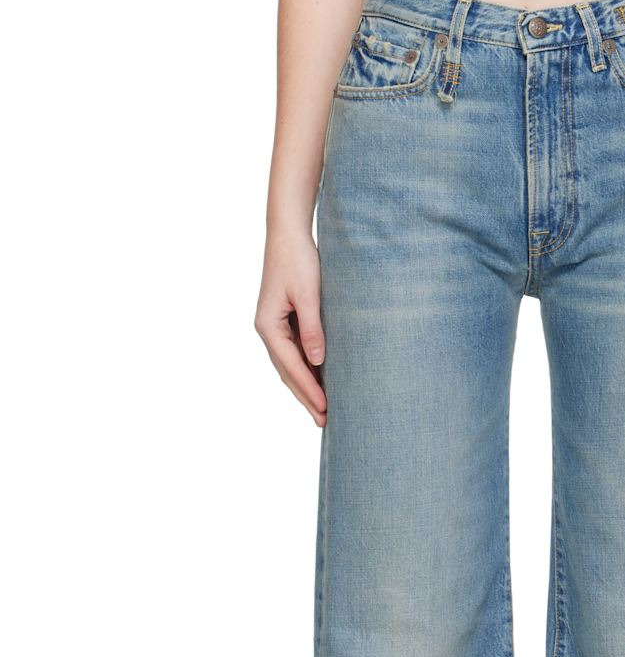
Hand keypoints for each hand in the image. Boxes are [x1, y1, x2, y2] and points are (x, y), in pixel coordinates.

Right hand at [255, 231, 327, 426]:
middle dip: (306, 397)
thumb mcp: (308, 294)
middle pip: (288, 373)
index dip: (309, 389)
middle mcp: (267, 330)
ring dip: (306, 388)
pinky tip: (320, 382)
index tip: (326, 408)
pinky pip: (295, 354)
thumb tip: (317, 361)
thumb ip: (312, 328)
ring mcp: (274, 327)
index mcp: (268, 325)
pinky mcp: (284, 322)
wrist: (288, 234)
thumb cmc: (298, 259)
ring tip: (323, 411)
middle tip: (325, 422)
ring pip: (290, 366)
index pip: (291, 366)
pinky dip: (307, 371)